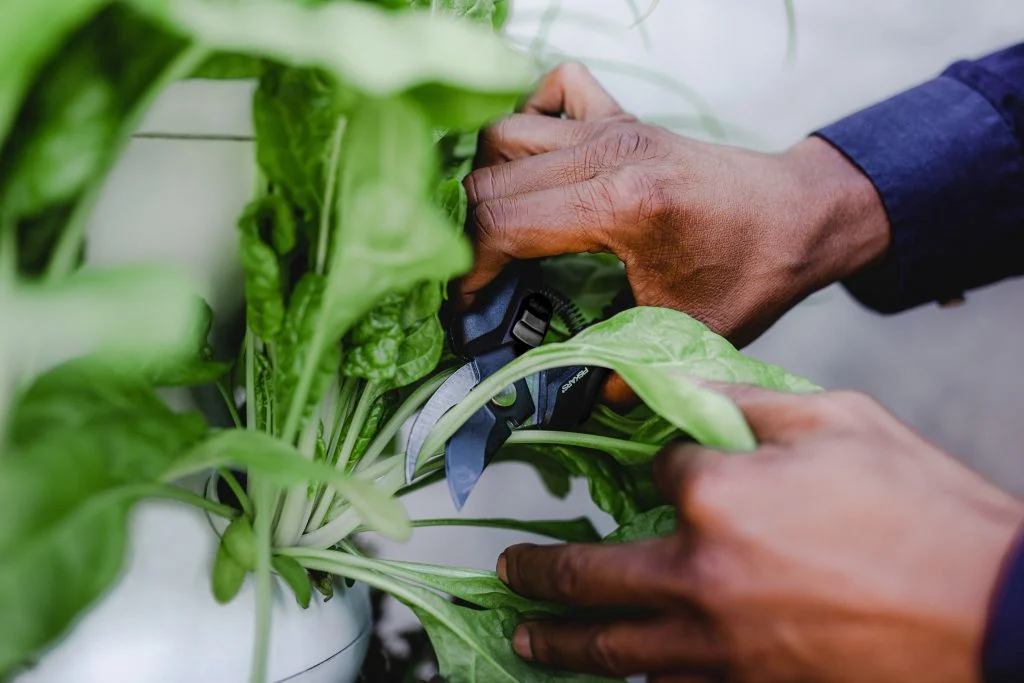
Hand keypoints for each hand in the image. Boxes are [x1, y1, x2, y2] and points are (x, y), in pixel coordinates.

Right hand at [460, 63, 890, 348]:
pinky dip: (531, 119)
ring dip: (488, 179)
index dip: (469, 270)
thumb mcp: (686, 332)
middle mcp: (607, 152)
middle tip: (474, 276)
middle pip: (489, 179)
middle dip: (465, 233)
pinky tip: (538, 163)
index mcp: (620, 204)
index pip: (502, 224)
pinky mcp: (623, 116)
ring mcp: (613, 126)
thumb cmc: (753, 272)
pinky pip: (554, 90)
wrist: (803, 216)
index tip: (468, 305)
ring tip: (496, 227)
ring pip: (506, 133)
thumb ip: (619, 367)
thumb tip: (566, 397)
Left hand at [496, 384, 1023, 682]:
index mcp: (715, 495)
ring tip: (527, 638)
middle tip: (509, 572)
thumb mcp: (839, 423)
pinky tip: (621, 676)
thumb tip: (691, 394)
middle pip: (591, 575)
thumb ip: (750, 405)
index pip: (656, 475)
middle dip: (541, 573)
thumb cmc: (925, 515)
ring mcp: (718, 647)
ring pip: (614, 652)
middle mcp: (698, 576)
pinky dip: (635, 681)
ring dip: (562, 644)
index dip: (663, 467)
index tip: (672, 470)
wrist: (996, 617)